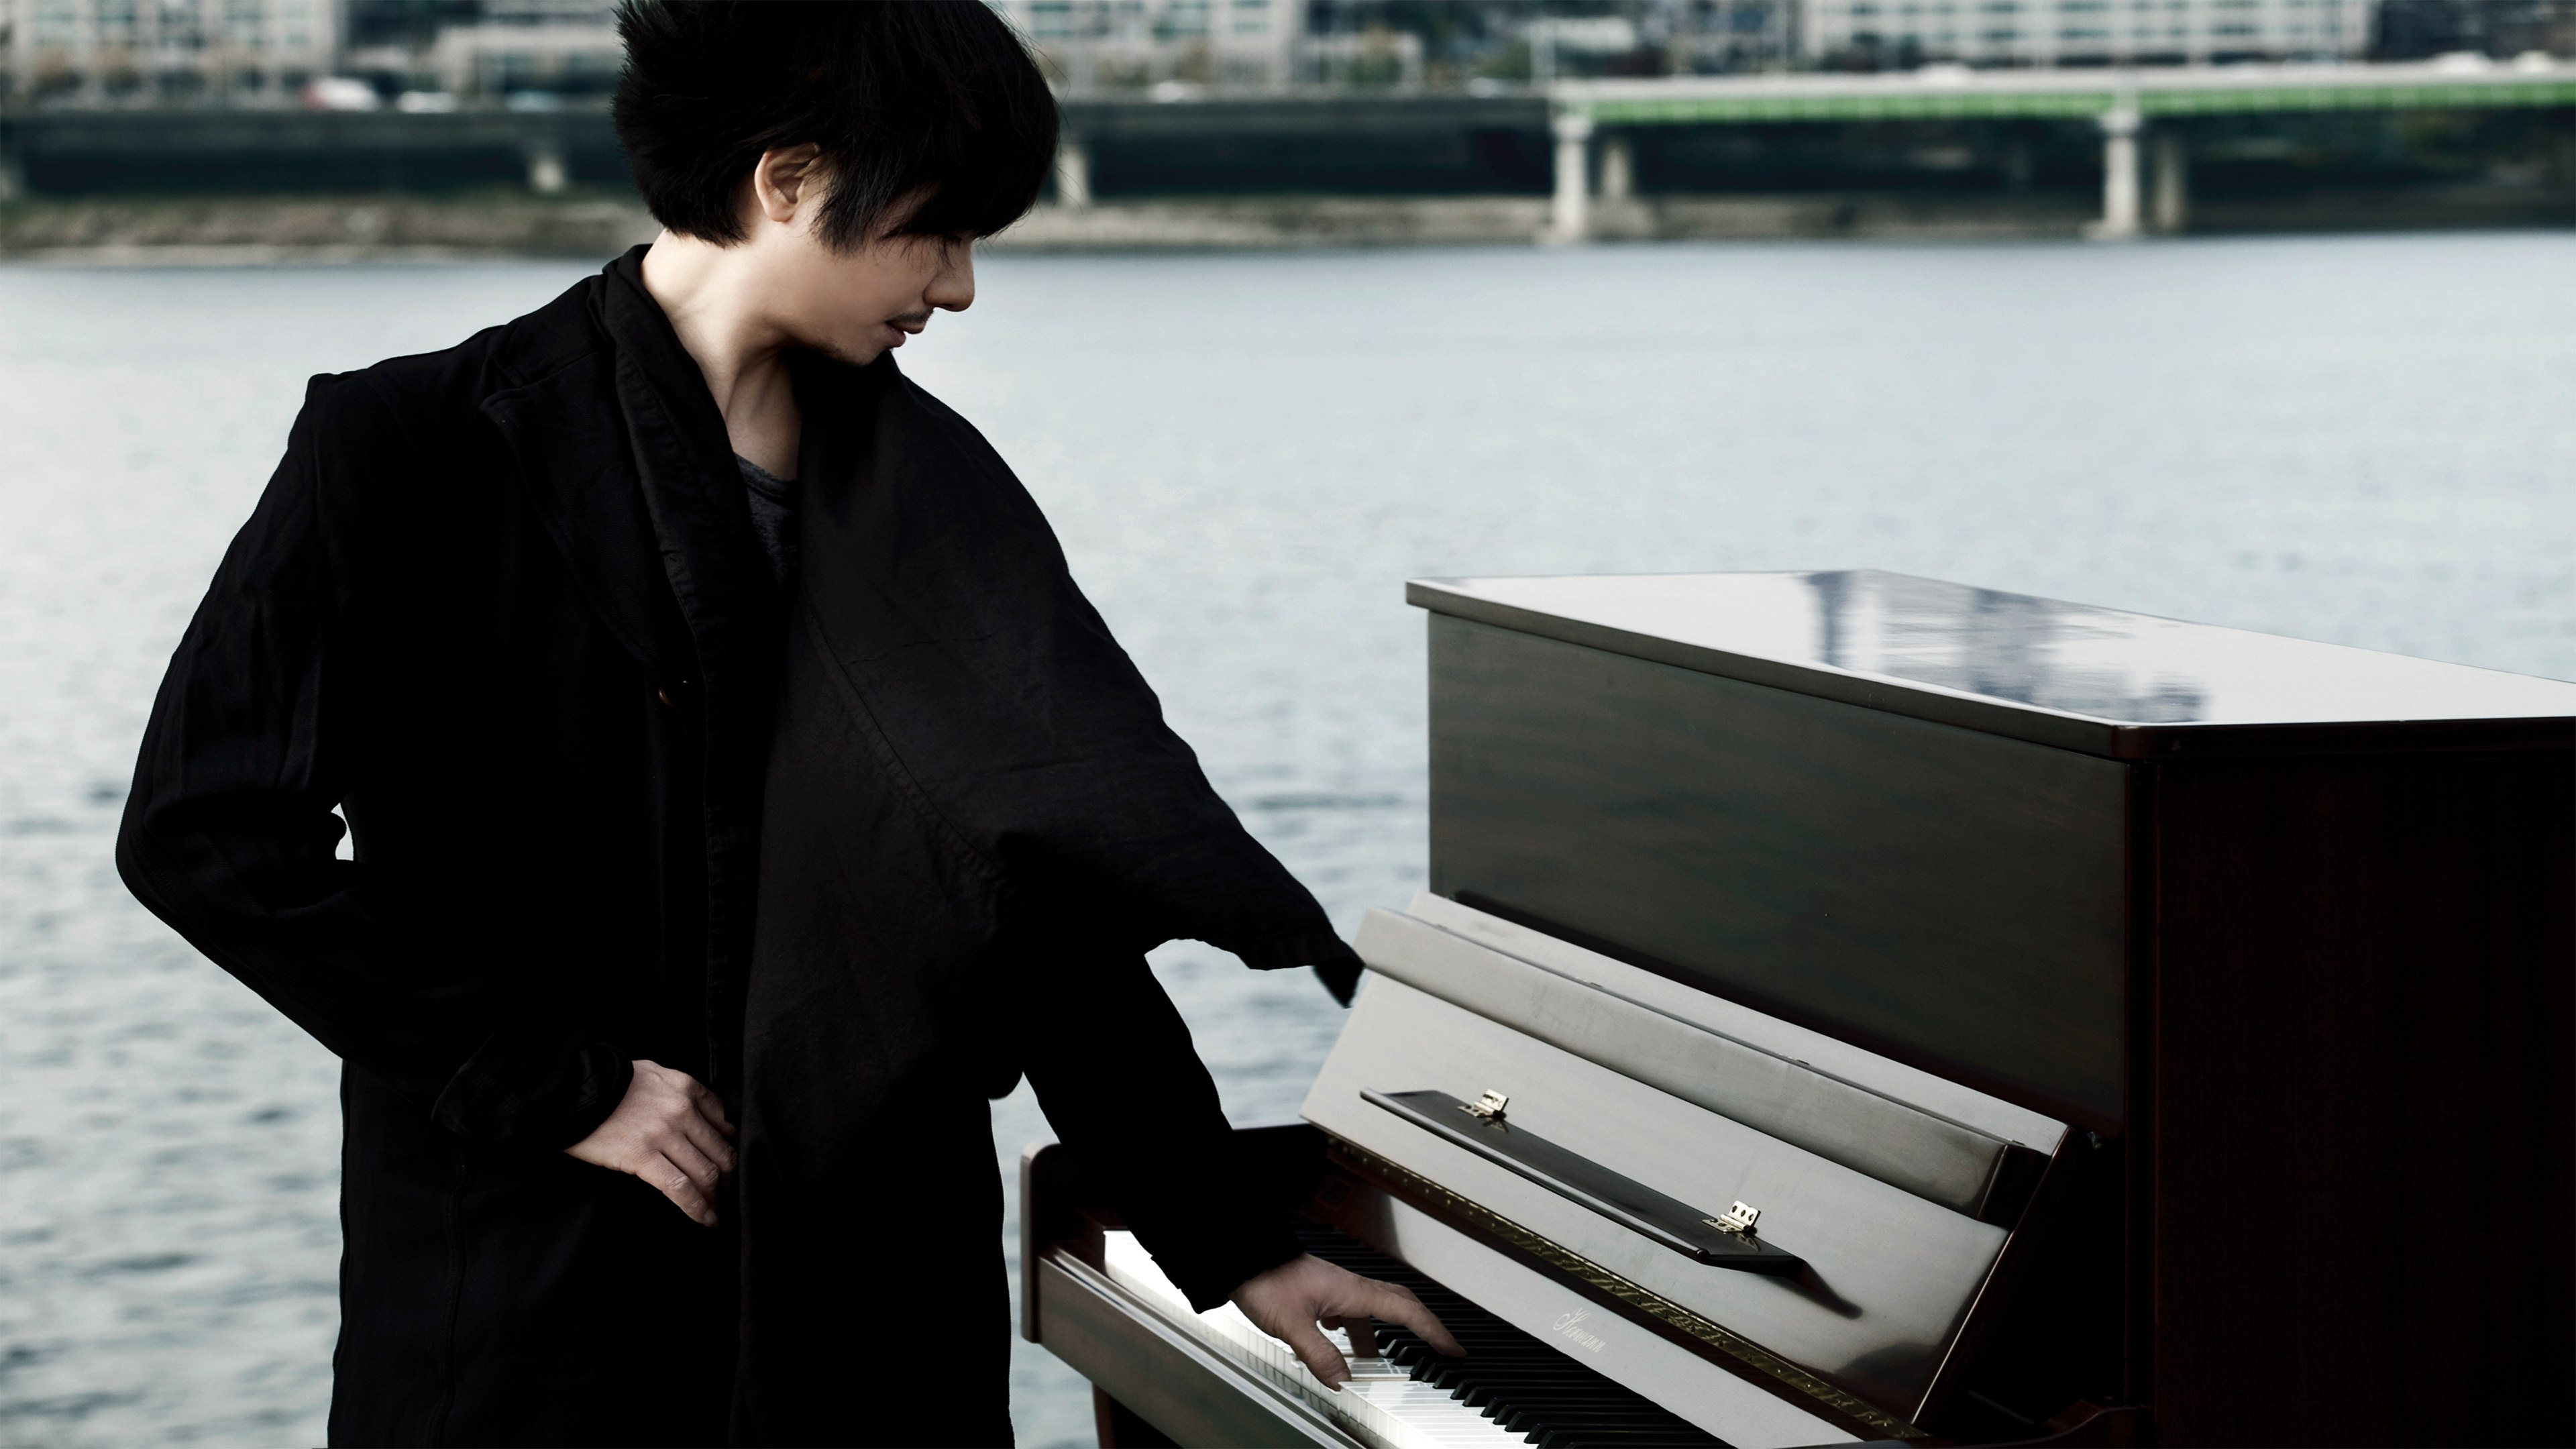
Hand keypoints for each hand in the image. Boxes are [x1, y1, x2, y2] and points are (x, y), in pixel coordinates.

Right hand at [564, 1059, 736, 1226]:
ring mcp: (664, 1133)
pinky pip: (680, 1188)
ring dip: (717, 1198)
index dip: (732, 1150)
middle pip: (722, 1152)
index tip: (731, 1167)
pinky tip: (704, 1219)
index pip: (726, 1124)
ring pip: (707, 1173)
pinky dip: (697, 1208)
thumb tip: (702, 1116)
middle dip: (731, 1180)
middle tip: (730, 1197)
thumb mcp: (654, 1074)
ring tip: (717, 1213)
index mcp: (687, 1088)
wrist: (570, 1089)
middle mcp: (682, 1109)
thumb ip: (681, 1091)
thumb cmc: (608, 1082)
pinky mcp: (642, 1156)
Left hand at [1232, 1253, 1463, 1387]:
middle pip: (1400, 1305)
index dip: (1433, 1330)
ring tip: (1383, 1362)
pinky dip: (1358, 1332)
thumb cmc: (1267, 1279)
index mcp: (1353, 1292)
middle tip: (1440, 1347)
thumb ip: (1320, 1354)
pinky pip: (1352, 1314)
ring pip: (1373, 1312)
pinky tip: (1345, 1346)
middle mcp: (1351, 1289)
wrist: (1245, 1258)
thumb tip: (1344, 1381)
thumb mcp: (1293, 1325)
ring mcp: (1338, 1290)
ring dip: (1384, 1336)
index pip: (1406, 1310)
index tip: (1453, 1347)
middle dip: (1423, 1327)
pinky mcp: (1323, 1294)